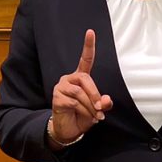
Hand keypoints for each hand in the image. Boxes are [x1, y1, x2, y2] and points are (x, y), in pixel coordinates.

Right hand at [50, 29, 112, 143]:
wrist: (69, 129)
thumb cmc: (83, 115)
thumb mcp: (98, 110)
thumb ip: (104, 103)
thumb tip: (105, 100)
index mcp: (80, 78)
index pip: (85, 59)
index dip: (88, 46)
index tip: (90, 32)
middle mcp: (69, 79)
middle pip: (85, 79)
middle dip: (95, 94)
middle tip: (100, 108)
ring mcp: (61, 87)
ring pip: (80, 93)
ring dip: (90, 107)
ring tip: (94, 116)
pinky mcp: (56, 97)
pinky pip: (73, 102)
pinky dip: (82, 111)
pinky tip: (83, 116)